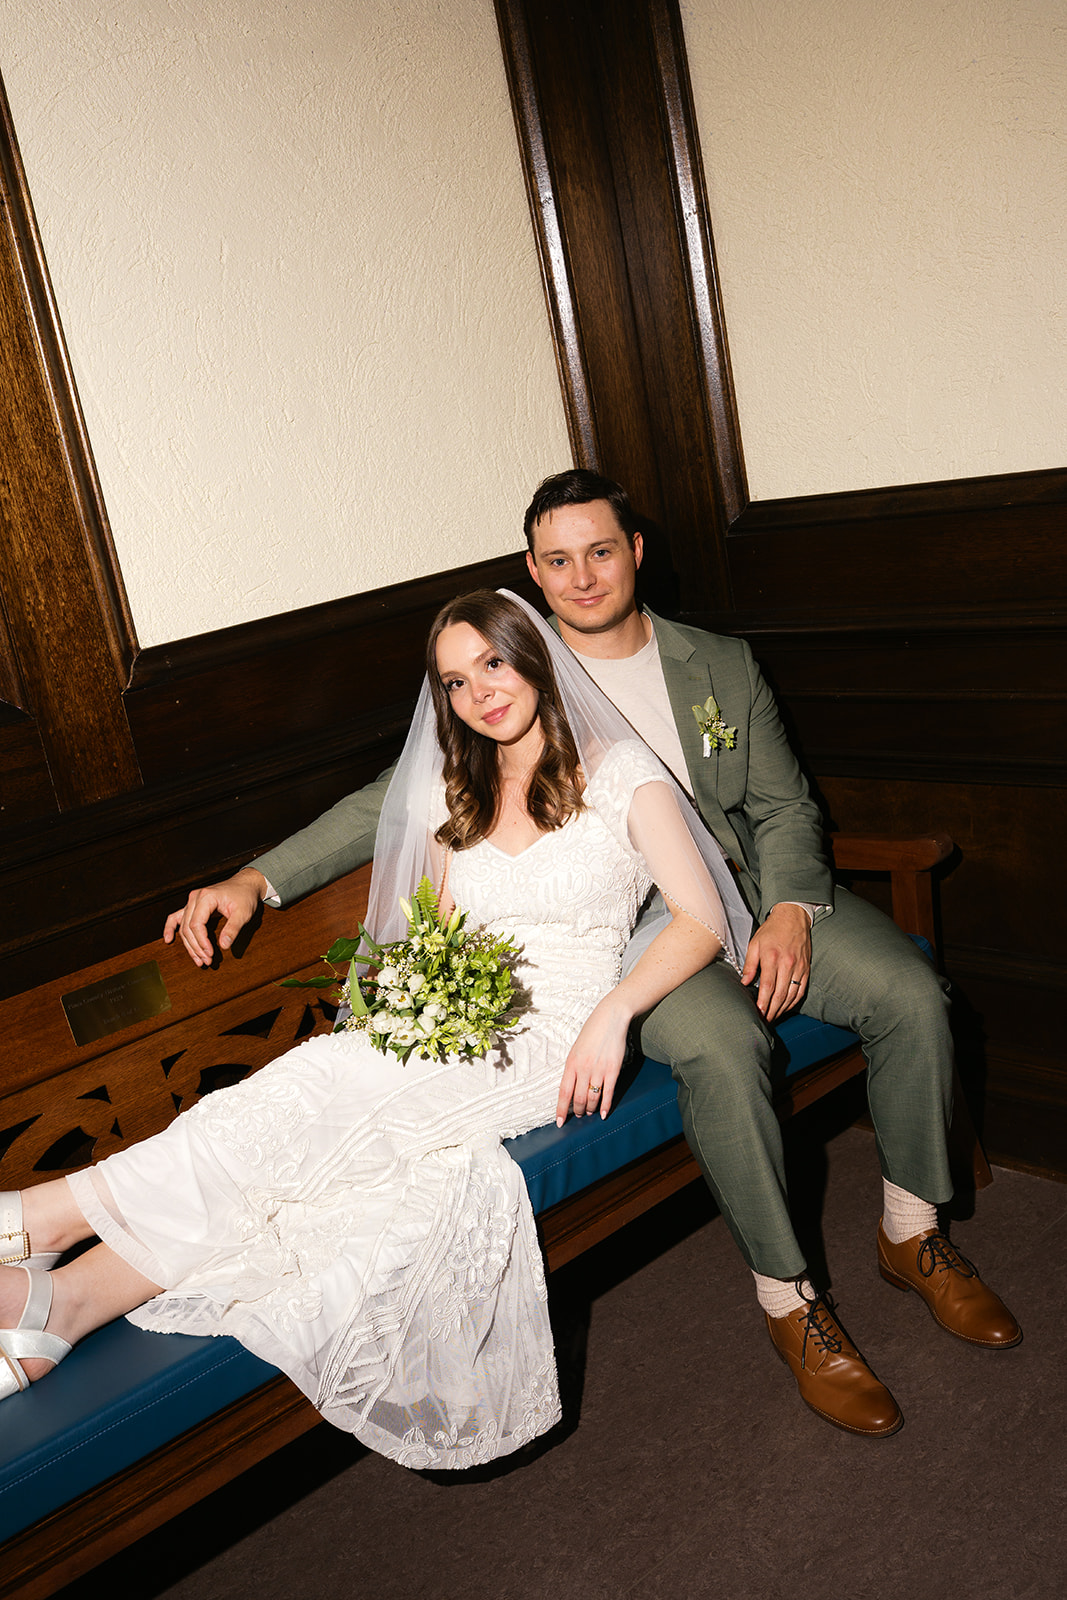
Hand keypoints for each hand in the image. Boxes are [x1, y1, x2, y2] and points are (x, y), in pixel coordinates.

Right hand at [162, 868, 267, 966]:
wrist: (245, 884)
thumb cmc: (244, 896)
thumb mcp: (243, 913)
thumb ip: (233, 929)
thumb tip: (224, 946)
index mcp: (205, 897)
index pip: (196, 924)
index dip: (201, 942)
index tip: (210, 954)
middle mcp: (195, 898)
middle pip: (188, 928)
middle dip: (196, 947)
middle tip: (206, 960)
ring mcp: (192, 902)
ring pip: (183, 927)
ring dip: (189, 945)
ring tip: (198, 959)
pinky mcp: (193, 906)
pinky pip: (176, 917)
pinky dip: (170, 928)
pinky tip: (168, 939)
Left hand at [555, 995, 630, 1124]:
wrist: (610, 1018)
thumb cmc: (592, 1033)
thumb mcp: (576, 1049)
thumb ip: (573, 1068)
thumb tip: (570, 1087)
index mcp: (571, 1063)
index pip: (564, 1092)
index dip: (561, 1109)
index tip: (560, 1122)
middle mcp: (583, 1068)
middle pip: (578, 1098)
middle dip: (578, 1111)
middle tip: (579, 1115)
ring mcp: (599, 1069)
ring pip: (592, 1098)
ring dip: (590, 1109)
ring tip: (589, 1112)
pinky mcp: (613, 1069)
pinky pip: (608, 1093)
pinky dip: (605, 1106)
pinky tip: (603, 1113)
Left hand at [741, 903, 811, 1021]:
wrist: (793, 917)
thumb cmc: (771, 930)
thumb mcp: (754, 943)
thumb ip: (750, 964)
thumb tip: (745, 982)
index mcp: (772, 957)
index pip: (768, 986)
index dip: (763, 1002)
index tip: (758, 1012)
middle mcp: (787, 963)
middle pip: (780, 994)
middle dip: (772, 1010)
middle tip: (765, 1020)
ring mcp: (799, 967)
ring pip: (792, 995)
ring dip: (782, 1009)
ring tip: (774, 1017)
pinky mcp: (806, 968)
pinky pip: (801, 990)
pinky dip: (794, 1001)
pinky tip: (786, 1007)